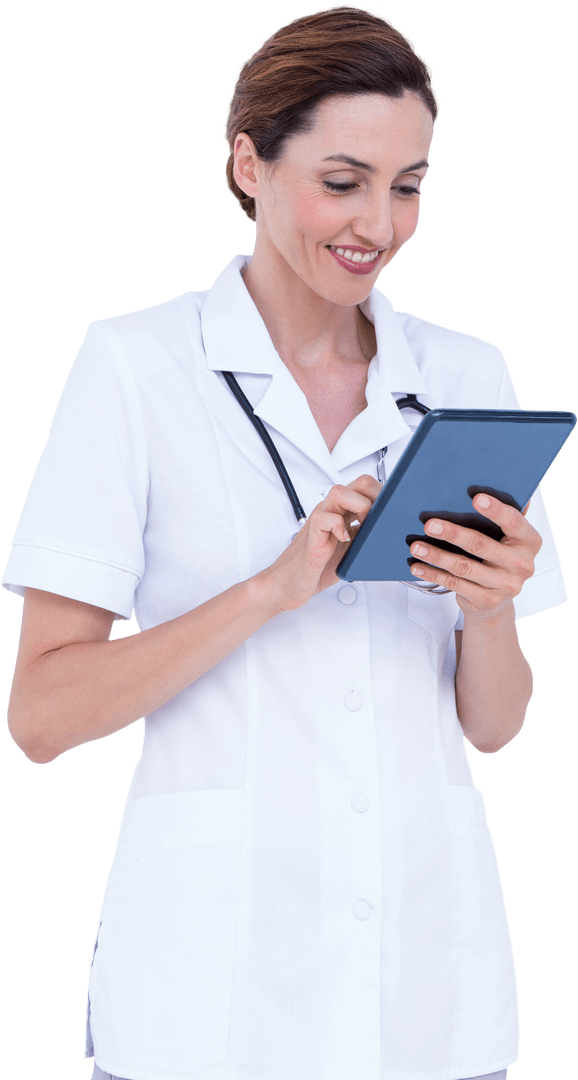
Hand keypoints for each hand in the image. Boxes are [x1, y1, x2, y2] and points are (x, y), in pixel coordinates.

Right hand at [256, 474, 381, 613]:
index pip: (365, 487)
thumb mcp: (351, 550)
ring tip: (364, 525)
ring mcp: (320, 523)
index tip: (395, 511)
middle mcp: (331, 512)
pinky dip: (336, 525)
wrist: (288, 585)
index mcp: (342, 513)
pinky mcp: (312, 539)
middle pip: (358, 483)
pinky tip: (343, 539)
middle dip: (377, 497)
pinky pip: (322, 518)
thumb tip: (391, 532)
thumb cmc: (318, 568)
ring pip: (338, 492)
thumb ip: (364, 536)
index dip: (384, 495)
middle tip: (383, 519)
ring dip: (359, 506)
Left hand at [408, 494, 542, 617]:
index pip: (514, 522)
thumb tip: (494, 483)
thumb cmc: (498, 558)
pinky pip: (455, 584)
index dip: (496, 509)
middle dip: (452, 533)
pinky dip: (434, 574)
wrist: (497, 601)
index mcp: (530, 542)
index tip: (475, 498)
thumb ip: (503, 515)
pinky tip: (418, 566)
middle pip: (481, 545)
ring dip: (436, 555)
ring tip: (416, 546)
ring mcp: (505, 586)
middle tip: (429, 524)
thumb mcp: (507, 538)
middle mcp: (522, 565)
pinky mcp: (487, 601)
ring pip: (464, 567)